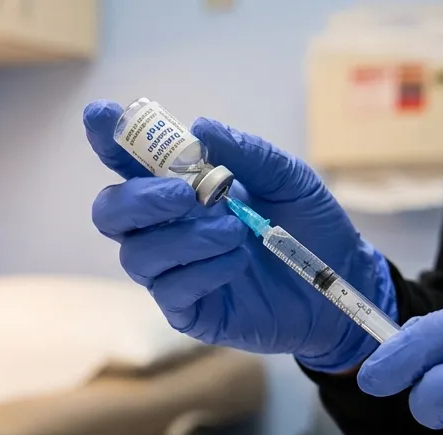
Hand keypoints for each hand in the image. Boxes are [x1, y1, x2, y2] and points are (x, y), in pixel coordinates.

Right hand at [83, 100, 396, 372]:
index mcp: (180, 189)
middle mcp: (166, 230)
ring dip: (184, 237)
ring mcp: (173, 272)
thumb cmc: (309, 225)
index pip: (128, 164)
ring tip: (234, 232)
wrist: (341, 280)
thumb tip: (199, 127)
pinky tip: (237, 262)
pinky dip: (203, 271)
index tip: (101, 115)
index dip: (108, 140)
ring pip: (137, 254)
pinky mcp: (190, 311)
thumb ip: (244, 153)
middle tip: (185, 194)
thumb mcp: (287, 177)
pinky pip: (170, 290)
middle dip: (139, 199)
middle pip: (111, 212)